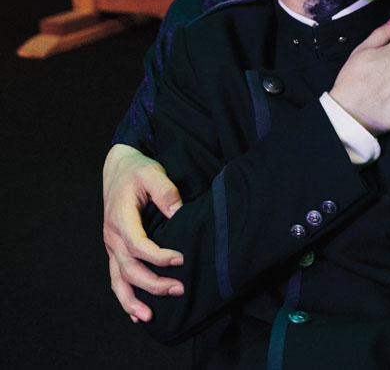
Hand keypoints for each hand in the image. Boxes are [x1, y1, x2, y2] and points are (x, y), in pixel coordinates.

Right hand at [102, 144, 184, 321]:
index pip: (138, 244)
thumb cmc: (138, 171)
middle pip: (129, 268)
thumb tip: (178, 213)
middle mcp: (113, 236)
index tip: (181, 259)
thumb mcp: (153, 173)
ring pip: (118, 279)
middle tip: (180, 289)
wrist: (118, 169)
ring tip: (149, 316)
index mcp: (121, 218)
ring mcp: (112, 245)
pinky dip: (124, 297)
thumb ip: (166, 191)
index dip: (158, 256)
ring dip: (132, 300)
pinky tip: (136, 313)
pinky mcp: (116, 249)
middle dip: (153, 283)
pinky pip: (116, 277)